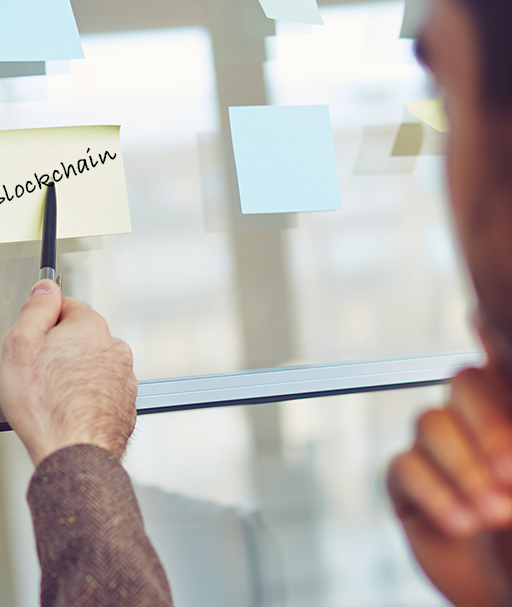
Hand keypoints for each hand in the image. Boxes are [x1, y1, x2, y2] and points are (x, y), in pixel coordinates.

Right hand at [0, 279, 136, 465]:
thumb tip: (46, 287)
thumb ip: (36, 308)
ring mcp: (124, 380)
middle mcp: (115, 348)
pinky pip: (99, 393)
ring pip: (89, 367)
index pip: (65, 306)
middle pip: (79, 338)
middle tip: (36, 376)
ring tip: (50, 401)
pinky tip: (66, 414)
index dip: (42, 324)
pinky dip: (84, 400)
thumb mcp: (20, 344)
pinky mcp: (125, 407)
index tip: (31, 344)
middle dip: (58, 352)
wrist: (73, 456)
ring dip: (72, 377)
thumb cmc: (43, 404)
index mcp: (91, 327)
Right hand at [387, 320, 511, 605]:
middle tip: (511, 476)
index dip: (492, 338)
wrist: (510, 597)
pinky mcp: (408, 486)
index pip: (498, 357)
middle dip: (486, 428)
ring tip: (490, 513)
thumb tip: (481, 317)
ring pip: (429, 423)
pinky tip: (460, 523)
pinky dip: (433, 493)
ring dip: (461, 469)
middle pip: (463, 383)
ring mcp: (442, 454)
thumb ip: (508, 419)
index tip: (484, 324)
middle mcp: (480, 424)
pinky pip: (403, 467)